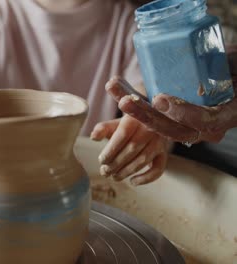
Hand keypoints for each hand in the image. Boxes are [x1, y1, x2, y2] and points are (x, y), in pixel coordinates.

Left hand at [91, 115, 168, 185]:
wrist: (145, 126)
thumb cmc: (124, 128)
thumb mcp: (113, 125)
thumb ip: (102, 129)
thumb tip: (94, 137)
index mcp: (134, 119)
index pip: (123, 134)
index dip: (111, 149)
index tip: (101, 160)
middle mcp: (149, 129)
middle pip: (132, 148)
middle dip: (116, 163)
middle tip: (105, 171)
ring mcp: (158, 142)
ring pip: (143, 159)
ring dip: (127, 171)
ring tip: (114, 177)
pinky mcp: (163, 154)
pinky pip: (158, 168)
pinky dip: (146, 178)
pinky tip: (133, 182)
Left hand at [105, 74, 236, 143]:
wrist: (234, 77)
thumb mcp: (236, 64)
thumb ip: (228, 64)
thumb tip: (217, 59)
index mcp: (225, 116)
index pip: (204, 121)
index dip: (182, 113)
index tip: (160, 100)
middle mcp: (203, 127)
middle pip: (172, 128)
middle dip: (146, 116)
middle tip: (126, 101)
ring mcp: (185, 123)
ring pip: (157, 123)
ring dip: (132, 107)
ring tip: (113, 88)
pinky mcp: (169, 114)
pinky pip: (150, 112)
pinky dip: (132, 98)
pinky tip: (114, 85)